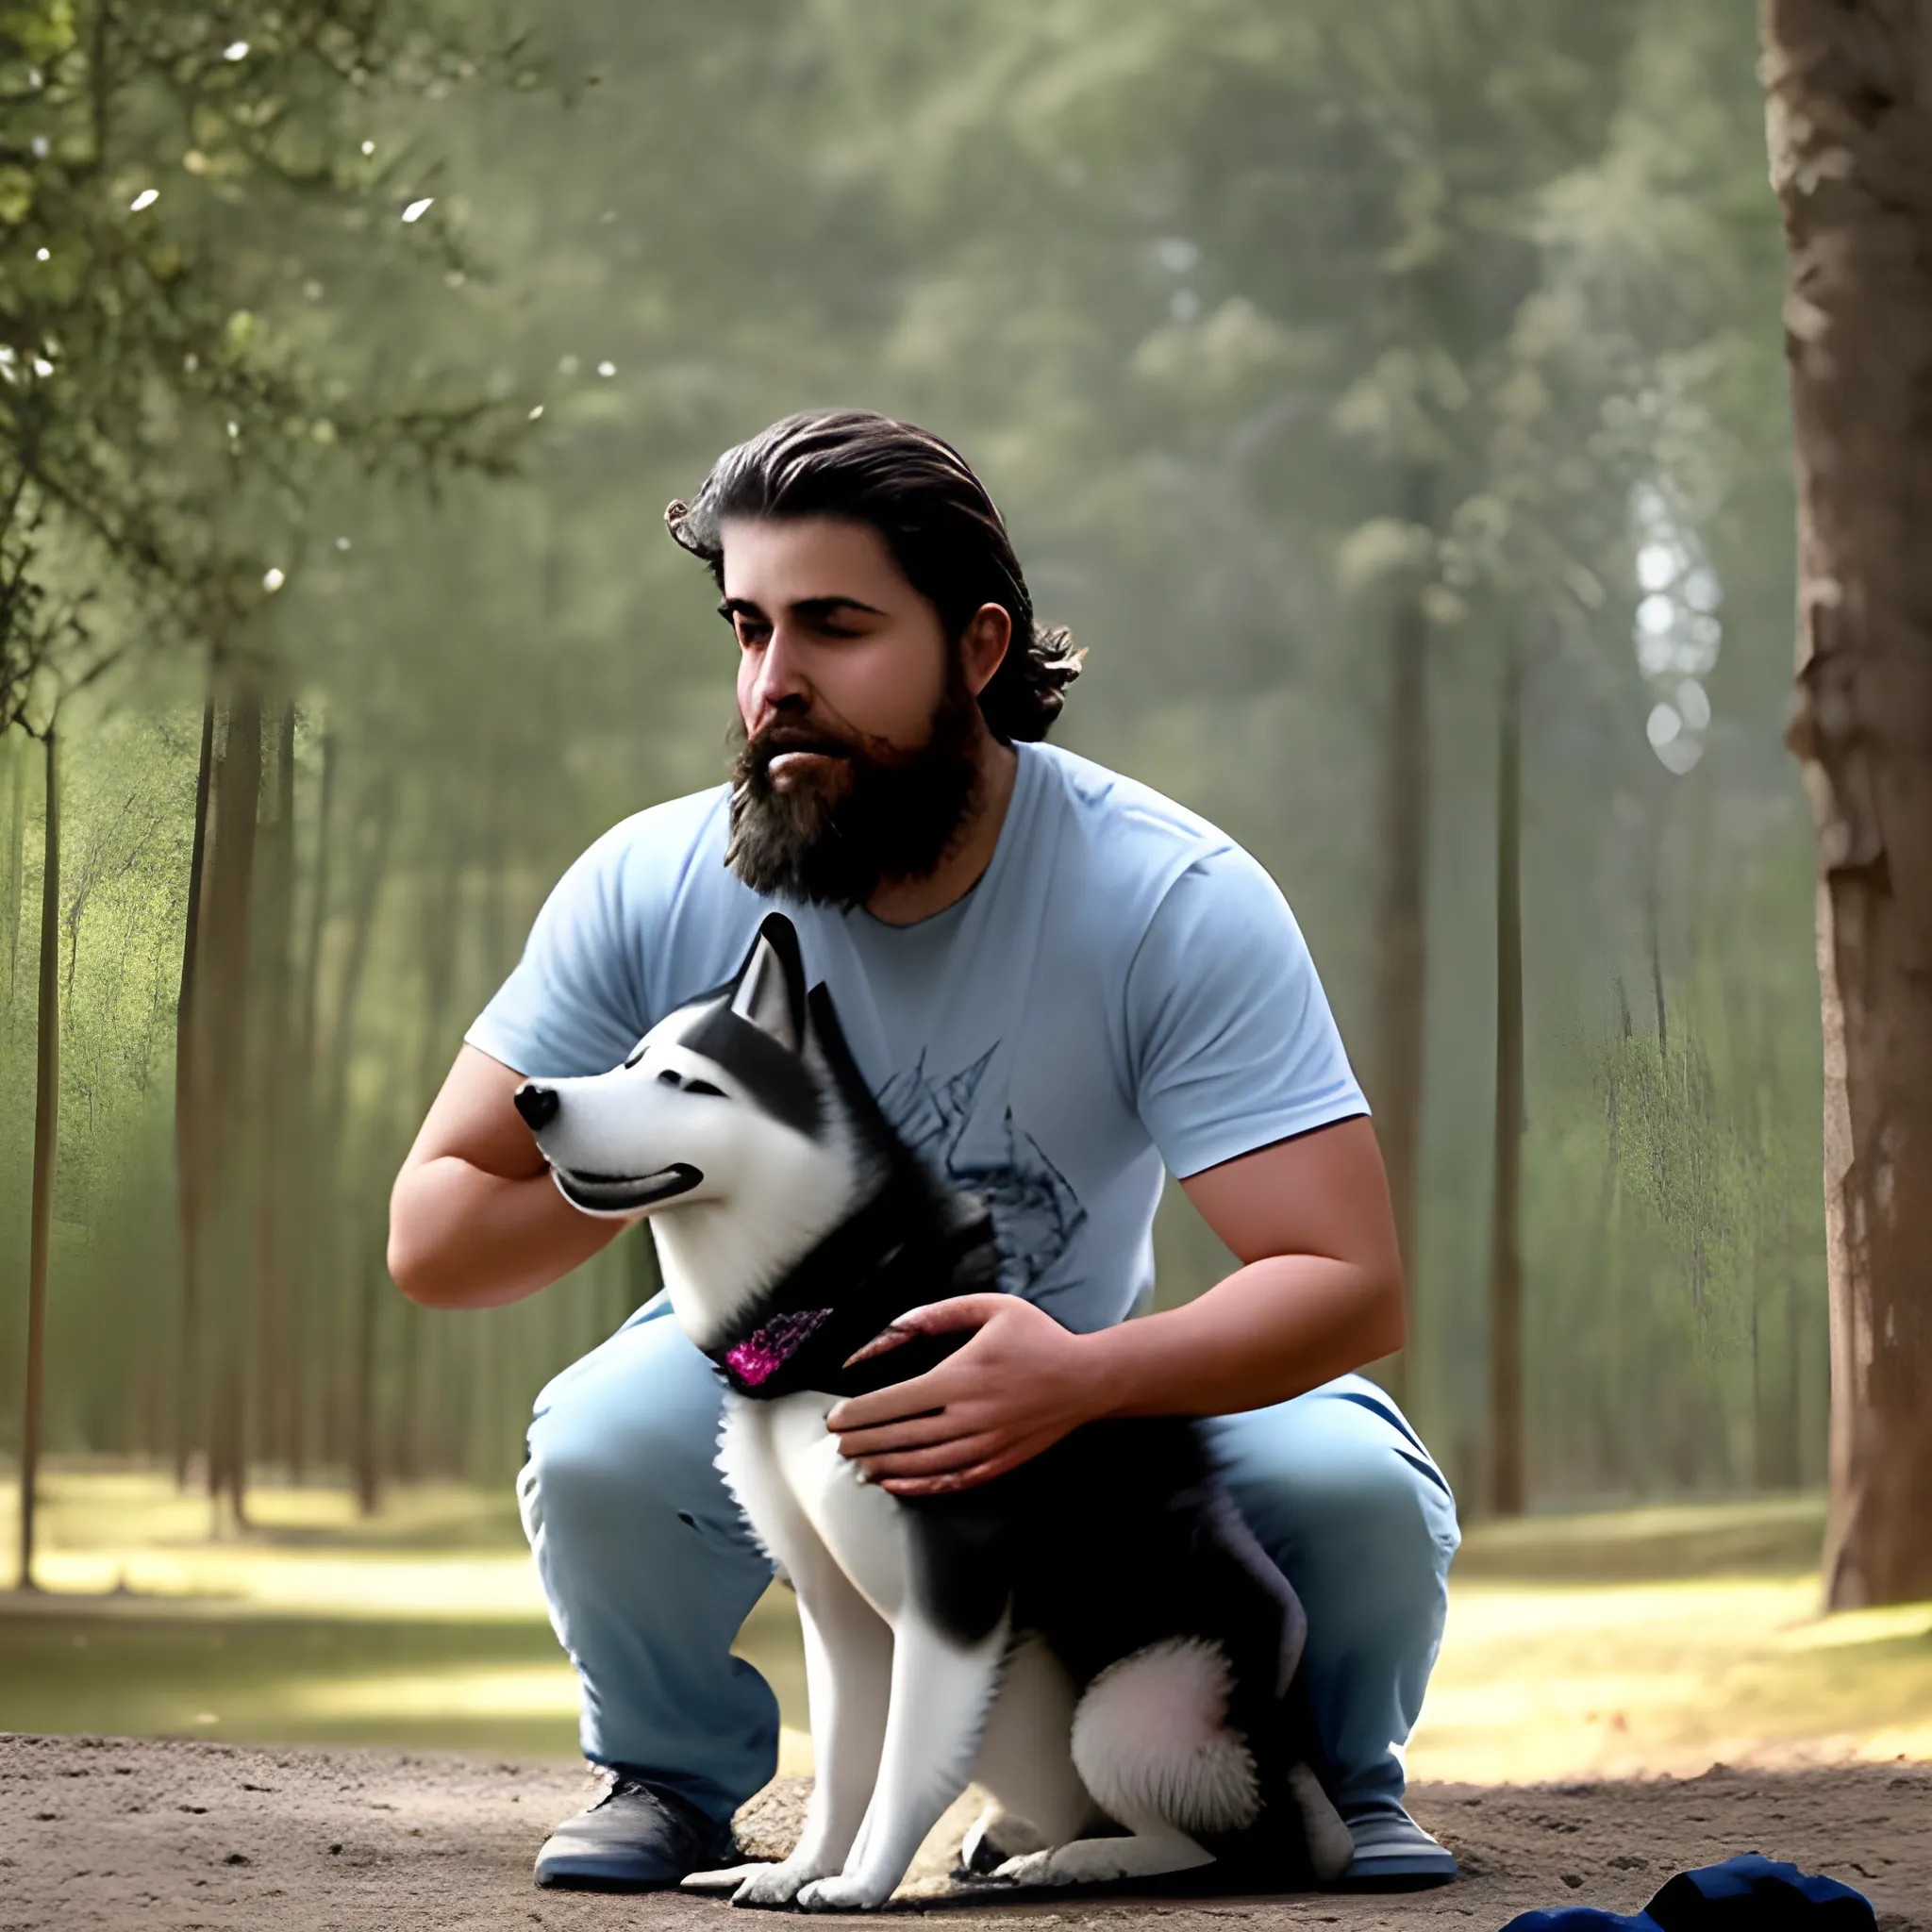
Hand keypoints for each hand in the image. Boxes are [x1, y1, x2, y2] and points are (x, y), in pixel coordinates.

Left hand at [825, 1295, 1104, 1495]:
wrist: (1087, 1378)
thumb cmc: (1037, 1337)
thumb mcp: (990, 1308)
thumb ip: (938, 1313)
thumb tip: (895, 1326)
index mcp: (963, 1377)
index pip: (896, 1402)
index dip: (860, 1414)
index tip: (835, 1418)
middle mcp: (970, 1416)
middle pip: (902, 1437)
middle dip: (863, 1442)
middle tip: (837, 1442)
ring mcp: (986, 1444)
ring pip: (922, 1464)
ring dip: (883, 1466)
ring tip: (857, 1463)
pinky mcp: (999, 1462)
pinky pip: (951, 1480)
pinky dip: (919, 1485)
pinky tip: (896, 1482)